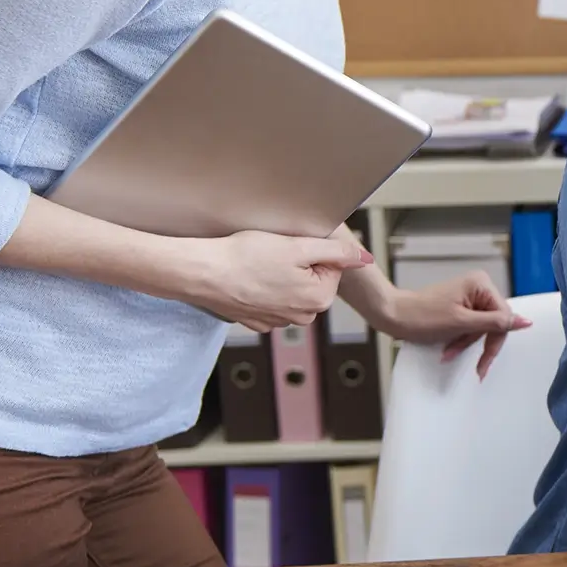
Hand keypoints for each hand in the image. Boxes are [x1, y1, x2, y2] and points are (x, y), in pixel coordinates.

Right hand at [180, 230, 372, 331]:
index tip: (293, 245)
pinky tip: (248, 275)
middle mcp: (300, 316)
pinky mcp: (255, 319)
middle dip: (298, 263)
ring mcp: (276, 320)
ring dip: (279, 274)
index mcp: (317, 300)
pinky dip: (261, 285)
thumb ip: (337, 253)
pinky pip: (269, 297)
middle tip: (274, 252)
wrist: (202, 273)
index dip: (313, 250)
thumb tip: (364, 259)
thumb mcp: (298, 247)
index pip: (332, 267)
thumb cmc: (245, 258)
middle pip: (312, 279)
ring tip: (259, 263)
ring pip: (290, 288)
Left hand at [376, 270, 533, 378]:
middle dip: (477, 343)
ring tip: (449, 351)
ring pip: (481, 327)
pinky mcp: (460, 305)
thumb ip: (496, 322)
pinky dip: (460, 339)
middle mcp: (478, 286)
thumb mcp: (462, 323)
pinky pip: (470, 326)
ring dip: (466, 343)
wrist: (393, 316)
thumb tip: (525, 321)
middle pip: (493, 322)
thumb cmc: (421, 316)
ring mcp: (468, 295)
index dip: (495, 341)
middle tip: (474, 365)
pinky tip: (448, 347)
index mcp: (481, 284)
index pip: (503, 316)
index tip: (486, 363)